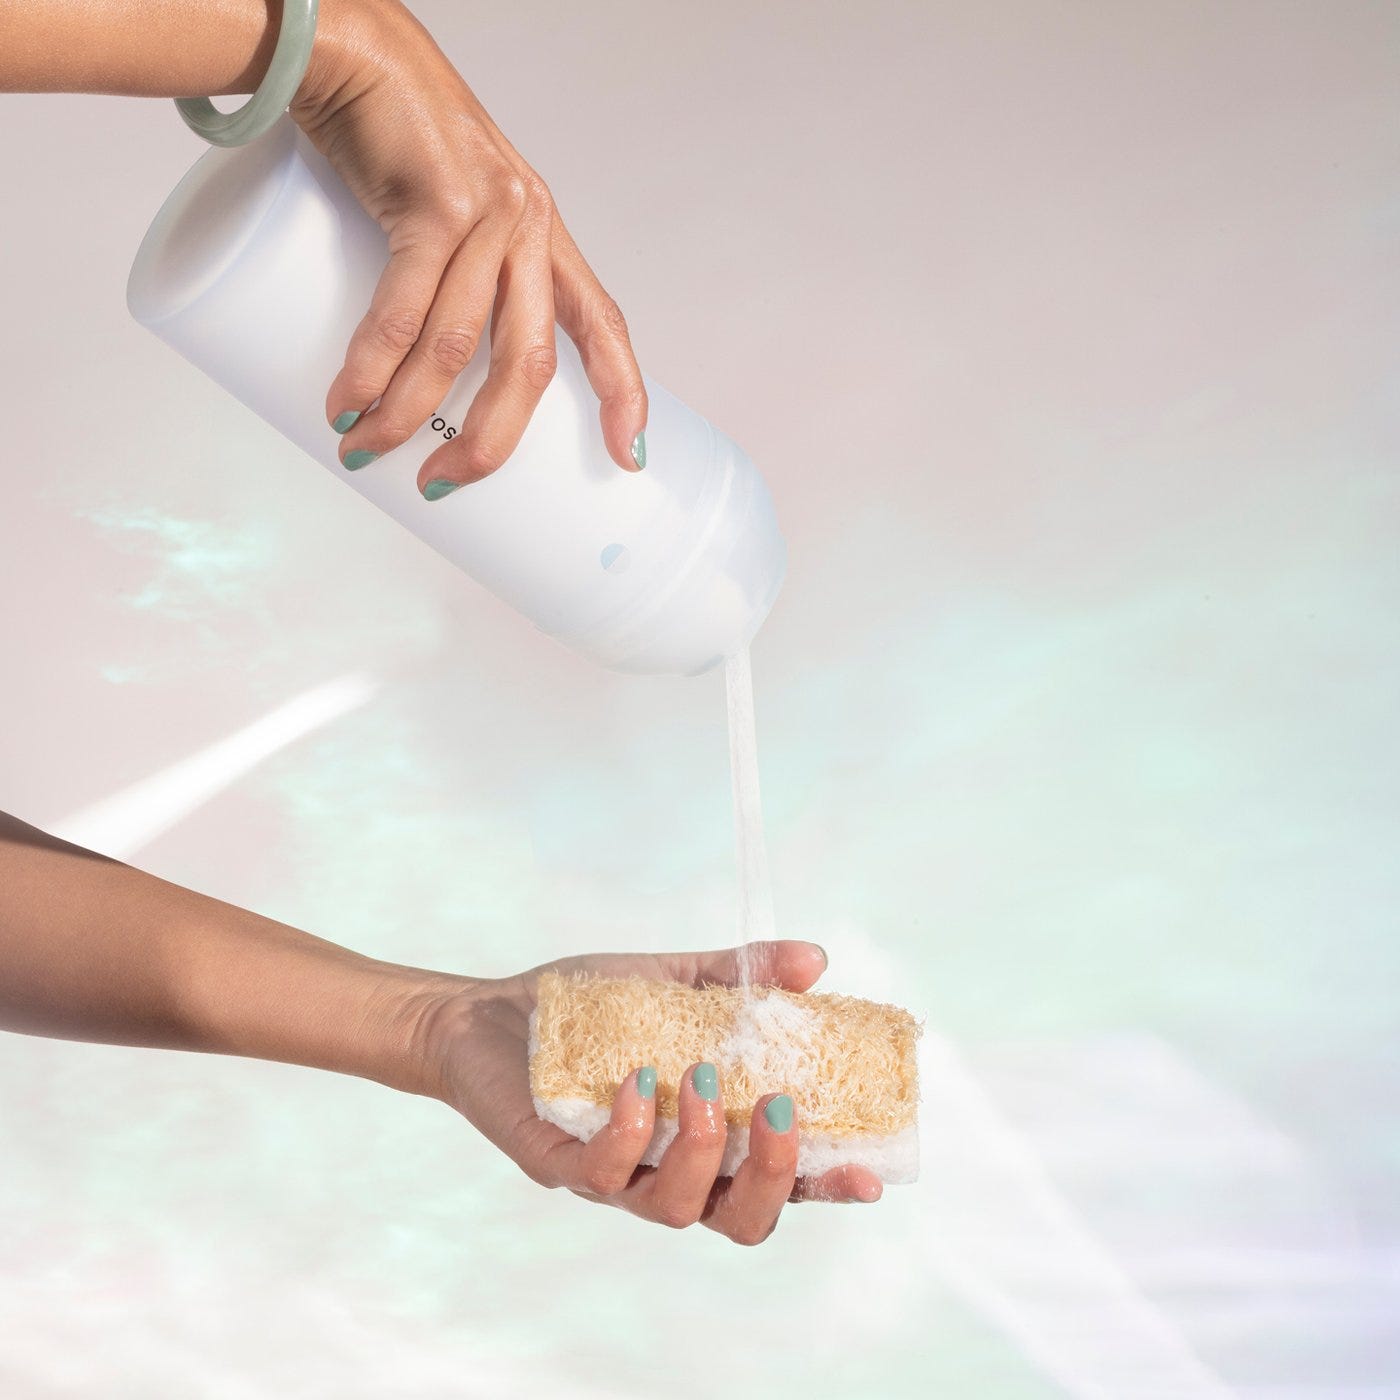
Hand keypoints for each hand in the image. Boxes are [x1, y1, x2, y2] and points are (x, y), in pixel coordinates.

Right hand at [290, 0, 647, 494]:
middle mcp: (529, 227)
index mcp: (544, 237)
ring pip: (460, 347)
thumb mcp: (449, 209)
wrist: (350, 48)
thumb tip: (418, 369)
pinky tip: (349, 405)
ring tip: (368, 450)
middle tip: (448, 482)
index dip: (623, 394)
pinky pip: (404, 312)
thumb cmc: (394, 137)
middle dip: (491, 439)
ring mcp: (488, 215)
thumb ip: (454, 273)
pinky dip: (372, 369)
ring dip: (409, 412)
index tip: (629, 457)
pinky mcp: (434, 204)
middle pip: (531, 363)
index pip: (603, 324)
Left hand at [418, 940, 883, 1245]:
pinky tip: (638, 1081)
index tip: (869, 1174)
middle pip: (738, 1220)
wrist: (487, 1011)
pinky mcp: (555, 1163)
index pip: (778, 1182)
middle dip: (772, 1177)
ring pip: (674, 1209)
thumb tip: (814, 960)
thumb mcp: (674, 982)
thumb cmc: (588, 1007)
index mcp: (705, 1138)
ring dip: (701, 1149)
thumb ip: (742, 977)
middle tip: (779, 1110)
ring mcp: (612, 1176)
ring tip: (700, 1079)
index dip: (825, 1188)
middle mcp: (666, 1170)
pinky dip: (628, 1132)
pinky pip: (601, 1176)